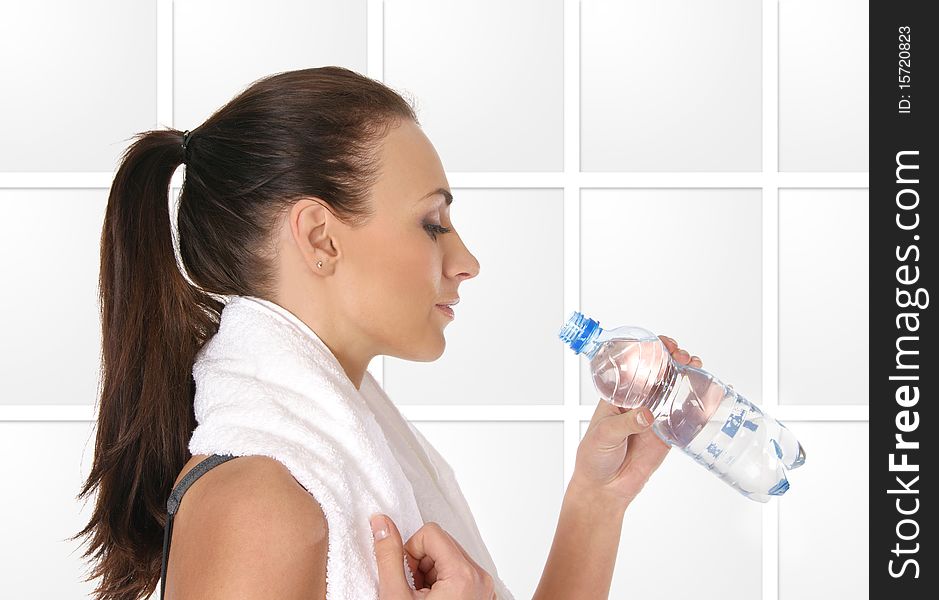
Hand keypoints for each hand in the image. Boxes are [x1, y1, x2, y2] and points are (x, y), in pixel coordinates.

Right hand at [371, 513, 495, 599]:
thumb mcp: (396, 596)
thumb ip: (388, 556)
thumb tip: (381, 523)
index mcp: (464, 575)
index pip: (430, 532)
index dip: (410, 551)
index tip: (406, 577)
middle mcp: (480, 578)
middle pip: (441, 543)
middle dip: (420, 563)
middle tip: (412, 591)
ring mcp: (484, 588)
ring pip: (448, 558)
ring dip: (429, 574)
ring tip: (421, 599)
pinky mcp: (481, 596)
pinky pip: (459, 573)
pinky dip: (441, 584)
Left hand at [571, 334, 703, 507]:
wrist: (605, 488)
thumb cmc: (594, 457)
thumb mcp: (604, 435)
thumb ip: (625, 424)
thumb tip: (646, 415)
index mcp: (618, 395)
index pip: (635, 366)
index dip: (649, 351)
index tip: (661, 344)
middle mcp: (638, 401)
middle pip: (660, 373)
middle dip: (673, 359)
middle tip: (682, 357)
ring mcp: (655, 416)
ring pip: (674, 390)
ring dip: (687, 376)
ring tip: (696, 367)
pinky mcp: (667, 434)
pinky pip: (684, 416)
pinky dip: (697, 404)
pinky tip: (707, 395)